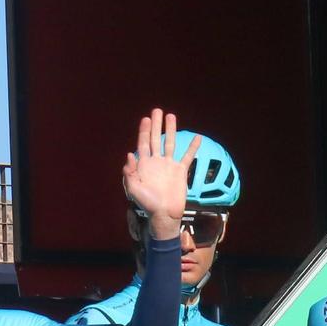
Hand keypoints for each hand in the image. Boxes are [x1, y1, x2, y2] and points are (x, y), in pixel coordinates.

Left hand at [124, 108, 194, 238]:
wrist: (164, 215)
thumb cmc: (147, 204)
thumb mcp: (133, 189)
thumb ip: (130, 173)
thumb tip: (129, 155)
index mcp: (144, 165)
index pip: (143, 144)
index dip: (144, 131)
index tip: (146, 119)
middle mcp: (156, 162)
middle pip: (156, 139)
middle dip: (156, 125)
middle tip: (157, 111)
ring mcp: (169, 166)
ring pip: (170, 143)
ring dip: (171, 130)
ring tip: (172, 116)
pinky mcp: (180, 171)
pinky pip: (188, 157)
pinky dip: (193, 147)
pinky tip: (197, 137)